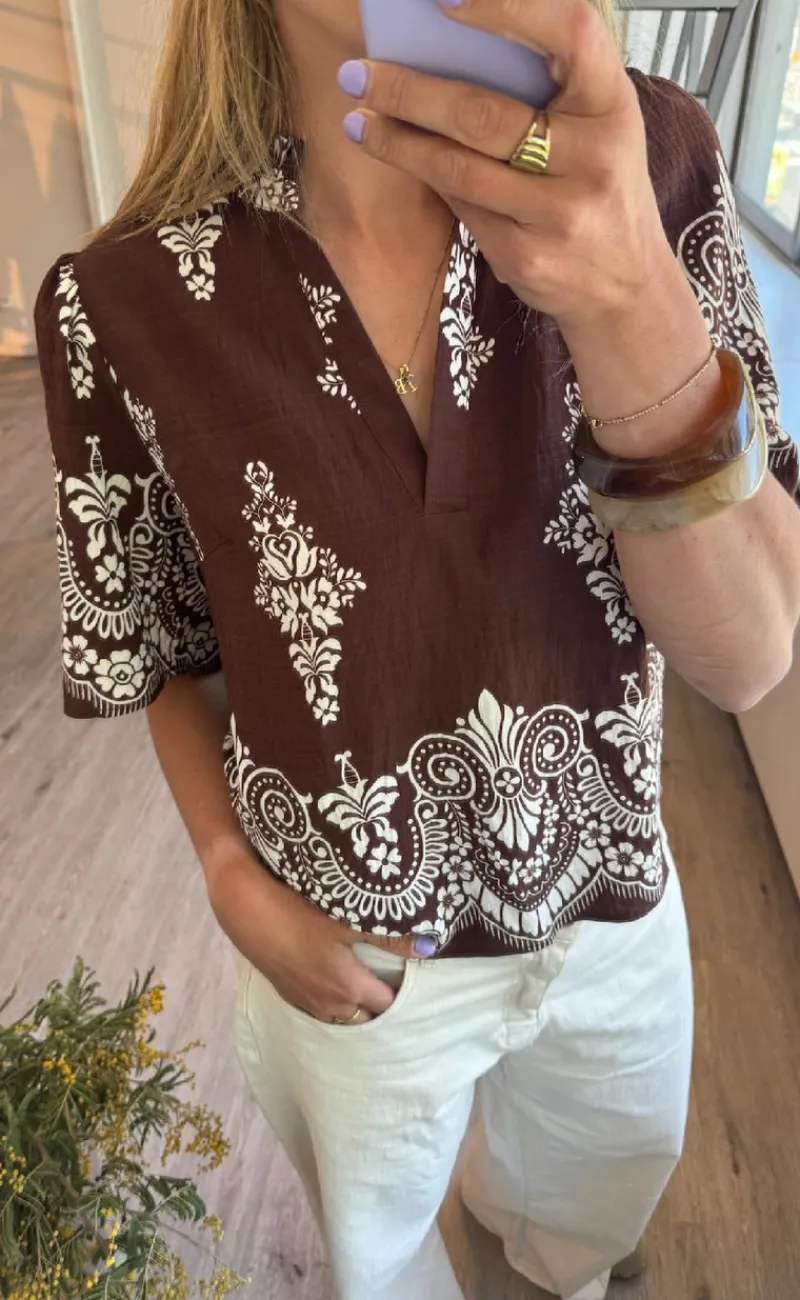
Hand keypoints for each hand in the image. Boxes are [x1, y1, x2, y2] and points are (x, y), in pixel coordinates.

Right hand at [206, 850, 435, 1023]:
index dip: (405, 995)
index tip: (418, 986)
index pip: (389, 1004)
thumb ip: (391, 938)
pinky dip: (335, 1004)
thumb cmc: (299, 912)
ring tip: (370, 988)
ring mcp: (306, 1001)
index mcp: (350, 987)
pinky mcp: (288, 993)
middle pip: (367, 1018)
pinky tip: (337, 985)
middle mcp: (330, 1003)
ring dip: (357, 1008)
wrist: (245, 910)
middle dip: (383, 1009)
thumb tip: (431, 948)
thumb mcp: (349, 920)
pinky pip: (321, 1009)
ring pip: (342, 1016)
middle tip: (397, 989)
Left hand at [340, 0, 673, 331]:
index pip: (570, 31)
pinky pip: (463, 207)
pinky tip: (402, 159)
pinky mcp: (528, 257)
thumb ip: (543, 88)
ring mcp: (559, 213)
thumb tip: (444, 49)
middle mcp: (594, 157)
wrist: (626, 285)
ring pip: (458, 168)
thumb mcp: (594, 125)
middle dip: (408, 91)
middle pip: (482, 113)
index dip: (507, 7)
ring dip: (398, 142)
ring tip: (359, 121)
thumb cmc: (597, 184)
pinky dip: (429, 179)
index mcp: (613, 103)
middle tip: (358, 74)